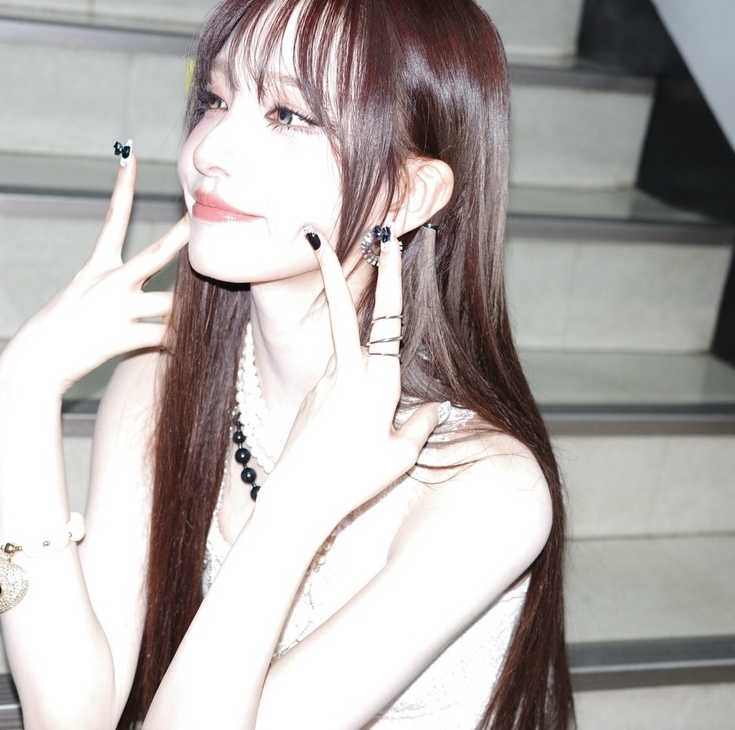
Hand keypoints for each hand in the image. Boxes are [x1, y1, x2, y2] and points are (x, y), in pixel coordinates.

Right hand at [0, 153, 189, 395]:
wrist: (35, 361)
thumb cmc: (57, 330)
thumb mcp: (81, 295)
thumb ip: (113, 284)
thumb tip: (141, 284)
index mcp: (97, 267)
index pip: (114, 218)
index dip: (123, 187)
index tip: (130, 157)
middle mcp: (109, 282)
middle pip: (156, 254)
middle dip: (181, 234)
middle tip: (200, 214)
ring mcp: (116, 309)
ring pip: (170, 303)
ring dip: (186, 311)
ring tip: (203, 317)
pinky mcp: (120, 337)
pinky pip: (163, 337)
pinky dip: (177, 344)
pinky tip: (188, 350)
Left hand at [259, 229, 444, 530]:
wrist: (298, 499)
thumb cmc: (354, 481)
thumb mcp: (400, 456)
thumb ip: (420, 425)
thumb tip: (437, 406)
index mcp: (376, 382)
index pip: (386, 319)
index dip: (389, 278)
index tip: (388, 243)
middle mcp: (346, 374)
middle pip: (342, 312)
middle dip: (334, 270)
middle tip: (319, 235)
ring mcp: (323, 383)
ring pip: (344, 350)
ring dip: (349, 339)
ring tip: (348, 374)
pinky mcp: (310, 397)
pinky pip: (337, 382)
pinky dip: (347, 387)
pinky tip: (342, 435)